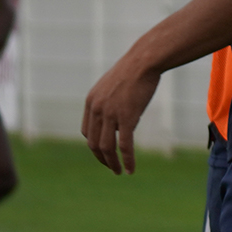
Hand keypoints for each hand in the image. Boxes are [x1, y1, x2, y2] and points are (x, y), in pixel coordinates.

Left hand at [81, 49, 160, 174]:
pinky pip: (124, 145)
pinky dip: (127, 160)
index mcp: (91, 102)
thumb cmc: (134, 68)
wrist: (145, 60)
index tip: (104, 151)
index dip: (94, 145)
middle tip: (111, 167)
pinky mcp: (127, 117)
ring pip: (107, 147)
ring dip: (112, 163)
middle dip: (101, 158)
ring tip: (119, 171)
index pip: (87, 132)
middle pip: (94, 143)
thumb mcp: (114, 83)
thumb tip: (116, 115)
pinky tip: (131, 169)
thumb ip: (110, 100)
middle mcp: (96, 110)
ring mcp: (111, 114)